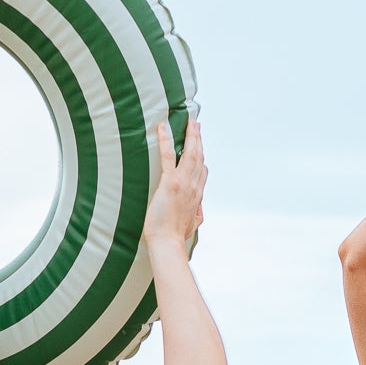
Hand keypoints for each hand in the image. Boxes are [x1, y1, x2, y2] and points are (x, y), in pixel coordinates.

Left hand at [143, 116, 207, 254]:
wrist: (167, 242)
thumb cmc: (175, 236)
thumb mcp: (193, 224)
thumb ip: (197, 213)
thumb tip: (200, 209)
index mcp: (198, 196)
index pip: (203, 171)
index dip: (202, 157)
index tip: (200, 147)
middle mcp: (194, 186)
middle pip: (200, 157)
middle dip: (199, 140)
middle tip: (196, 125)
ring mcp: (184, 182)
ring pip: (190, 153)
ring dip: (190, 135)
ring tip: (189, 122)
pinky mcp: (170, 182)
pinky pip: (168, 156)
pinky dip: (166, 140)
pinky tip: (163, 128)